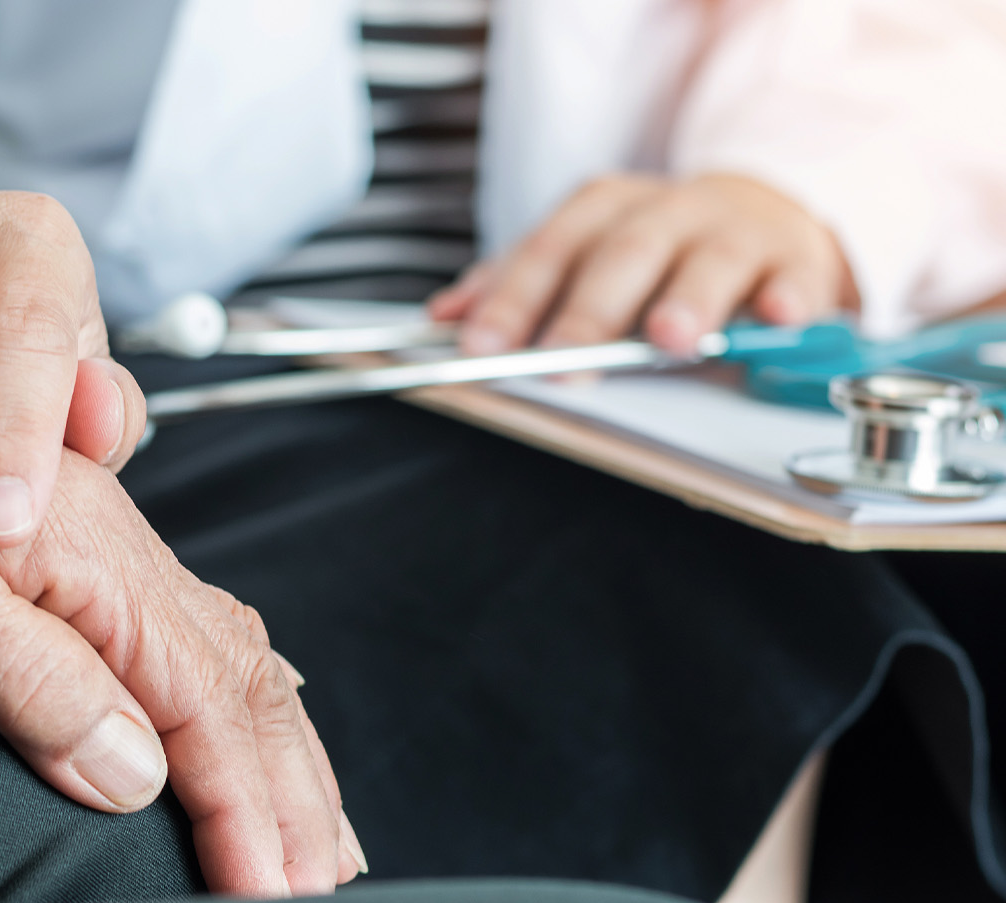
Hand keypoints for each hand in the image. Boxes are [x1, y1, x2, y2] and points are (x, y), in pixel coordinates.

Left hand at [429, 173, 858, 356]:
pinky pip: (794, 279)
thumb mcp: (584, 255)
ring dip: (689, 298)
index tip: (480, 344)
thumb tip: (444, 314)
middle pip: (623, 253)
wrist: (765, 214)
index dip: (512, 296)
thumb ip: (518, 285)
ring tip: (670, 336)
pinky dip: (789, 298)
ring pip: (709, 260)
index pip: (551, 248)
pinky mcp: (796, 261)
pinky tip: (778, 318)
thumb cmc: (659, 248)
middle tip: (564, 356)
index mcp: (606, 209)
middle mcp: (669, 212)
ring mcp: (735, 234)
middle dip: (590, 308)